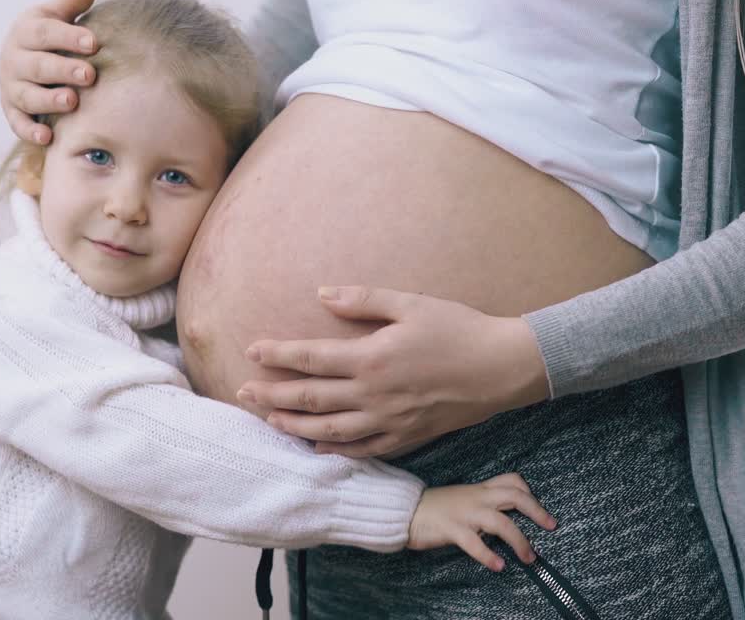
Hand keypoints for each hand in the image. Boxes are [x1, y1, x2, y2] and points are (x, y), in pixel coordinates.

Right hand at [0, 0, 98, 144]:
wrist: (22, 60)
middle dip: (63, 69)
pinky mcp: (11, 111)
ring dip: (48, 99)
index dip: (68, 36)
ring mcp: (11, 87)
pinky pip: (17, 123)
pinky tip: (47, 138)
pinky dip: (30, 131)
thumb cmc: (49, 37)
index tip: (93, 42)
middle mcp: (13, 59)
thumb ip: (71, 4)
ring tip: (72, 101)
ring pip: (27, 95)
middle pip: (37, 65)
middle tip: (90, 74)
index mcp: (25, 32)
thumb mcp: (56, 16)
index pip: (46, 32)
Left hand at [237, 286, 549, 457]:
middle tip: (243, 393)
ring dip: (295, 426)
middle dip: (273, 395)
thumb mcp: (410, 303)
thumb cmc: (458, 328)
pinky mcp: (407, 437)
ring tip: (270, 419)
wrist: (502, 368)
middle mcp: (375, 395)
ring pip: (330, 431)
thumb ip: (363, 299)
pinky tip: (317, 447)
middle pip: (312, 399)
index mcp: (373, 358)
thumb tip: (322, 294)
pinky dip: (335, 451)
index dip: (278, 355)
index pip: (312, 359)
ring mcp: (390, 421)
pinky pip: (363, 450)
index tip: (252, 351)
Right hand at [408, 472, 556, 571]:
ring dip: (519, 541)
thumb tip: (502, 515)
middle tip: (551, 525)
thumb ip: (481, 503)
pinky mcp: (452, 529)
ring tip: (530, 558)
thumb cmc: (434, 507)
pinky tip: (499, 566)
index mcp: (479, 489)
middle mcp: (476, 498)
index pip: (511, 480)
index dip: (528, 491)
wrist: (405, 510)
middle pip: (514, 496)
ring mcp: (465, 513)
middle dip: (537, 510)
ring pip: (501, 522)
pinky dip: (489, 556)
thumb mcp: (462, 498)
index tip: (537, 506)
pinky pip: (474, 543)